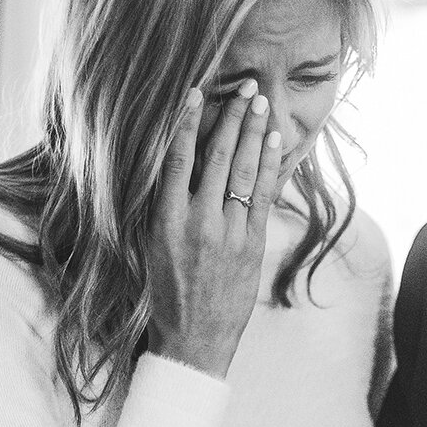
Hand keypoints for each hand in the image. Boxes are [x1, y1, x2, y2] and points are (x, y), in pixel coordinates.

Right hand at [145, 83, 281, 379]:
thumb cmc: (167, 295)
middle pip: (217, 156)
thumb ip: (164, 207)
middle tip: (246, 86)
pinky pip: (262, 197)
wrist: (193, 340)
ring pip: (243, 172)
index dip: (188, 122)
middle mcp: (197, 221)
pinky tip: (275, 142)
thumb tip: (176, 167)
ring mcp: (228, 233)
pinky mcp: (251, 246)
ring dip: (254, 133)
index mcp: (164, 220)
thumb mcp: (151, 247)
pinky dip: (270, 166)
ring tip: (262, 103)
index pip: (177, 158)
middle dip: (233, 118)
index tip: (198, 93)